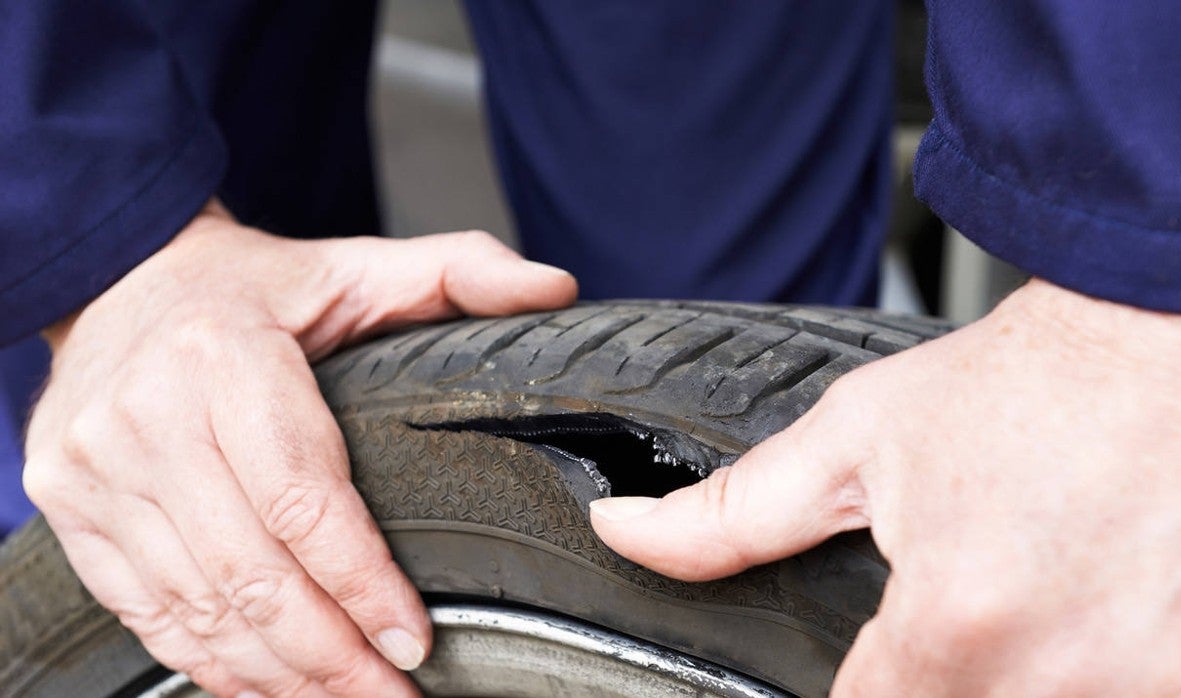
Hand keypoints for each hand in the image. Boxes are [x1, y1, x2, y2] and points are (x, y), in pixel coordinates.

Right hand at [23, 200, 577, 697]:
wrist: (119, 279)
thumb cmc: (257, 288)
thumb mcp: (359, 266)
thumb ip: (461, 271)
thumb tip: (556, 291)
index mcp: (222, 356)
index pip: (302, 500)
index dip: (363, 583)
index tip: (415, 641)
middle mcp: (145, 417)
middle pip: (251, 572)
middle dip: (331, 654)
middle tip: (394, 695)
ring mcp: (95, 469)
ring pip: (198, 605)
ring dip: (277, 673)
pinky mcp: (71, 507)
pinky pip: (144, 609)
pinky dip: (209, 660)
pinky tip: (268, 685)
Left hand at [591, 279, 1180, 696]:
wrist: (1166, 332)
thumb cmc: (1022, 384)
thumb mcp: (855, 441)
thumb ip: (731, 516)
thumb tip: (628, 533)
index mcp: (954, 627)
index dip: (859, 692)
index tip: (876, 661)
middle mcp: (1058, 675)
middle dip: (941, 678)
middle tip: (973, 594)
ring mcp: (1159, 684)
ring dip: (1031, 678)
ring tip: (1039, 596)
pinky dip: (1122, 677)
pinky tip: (1107, 621)